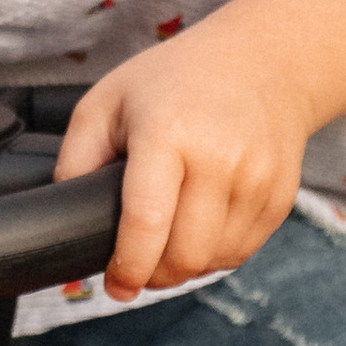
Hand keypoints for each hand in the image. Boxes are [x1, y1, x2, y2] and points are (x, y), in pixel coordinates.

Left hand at [55, 0, 345, 301]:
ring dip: (185, 268)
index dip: (127, 267)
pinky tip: (199, 232)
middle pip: (184, 255)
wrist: (263, 60)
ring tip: (167, 244)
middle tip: (138, 266)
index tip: (115, 285)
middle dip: (154, 274)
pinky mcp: (280, 195)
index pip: (147, 222)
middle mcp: (219, 157)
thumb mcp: (108, 101)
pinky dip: (215, 255)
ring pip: (214, 261)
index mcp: (168, 132)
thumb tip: (66, 220)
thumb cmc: (175, 80)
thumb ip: (75, 159)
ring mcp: (257, 178)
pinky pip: (242, 252)